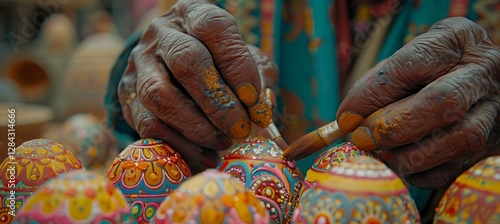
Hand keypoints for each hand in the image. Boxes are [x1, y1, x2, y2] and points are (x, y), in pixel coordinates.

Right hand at [117, 0, 277, 172]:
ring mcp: (140, 64)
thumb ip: (261, 75)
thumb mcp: (246, 58)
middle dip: (219, 102)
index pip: (214, 27)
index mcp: (194, 14)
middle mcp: (162, 34)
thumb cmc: (219, 62)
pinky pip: (149, 124)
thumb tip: (263, 106)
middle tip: (241, 127)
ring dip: (197, 126)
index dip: (237, 64)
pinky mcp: (128, 96)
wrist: (173, 70)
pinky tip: (205, 153)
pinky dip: (181, 145)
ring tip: (223, 141)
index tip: (254, 99)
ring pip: (160, 95)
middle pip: (186, 61)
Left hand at [337, 17, 499, 188]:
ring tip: (384, 154)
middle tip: (362, 139)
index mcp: (454, 40)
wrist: (474, 78)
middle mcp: (483, 71)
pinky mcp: (494, 142)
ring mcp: (496, 108)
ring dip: (411, 155)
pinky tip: (406, 166)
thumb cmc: (426, 70)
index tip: (345, 118)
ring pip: (461, 138)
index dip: (372, 95)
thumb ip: (375, 86)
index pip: (411, 64)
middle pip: (443, 102)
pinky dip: (425, 173)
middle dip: (393, 127)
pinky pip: (460, 166)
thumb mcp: (402, 63)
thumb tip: (347, 122)